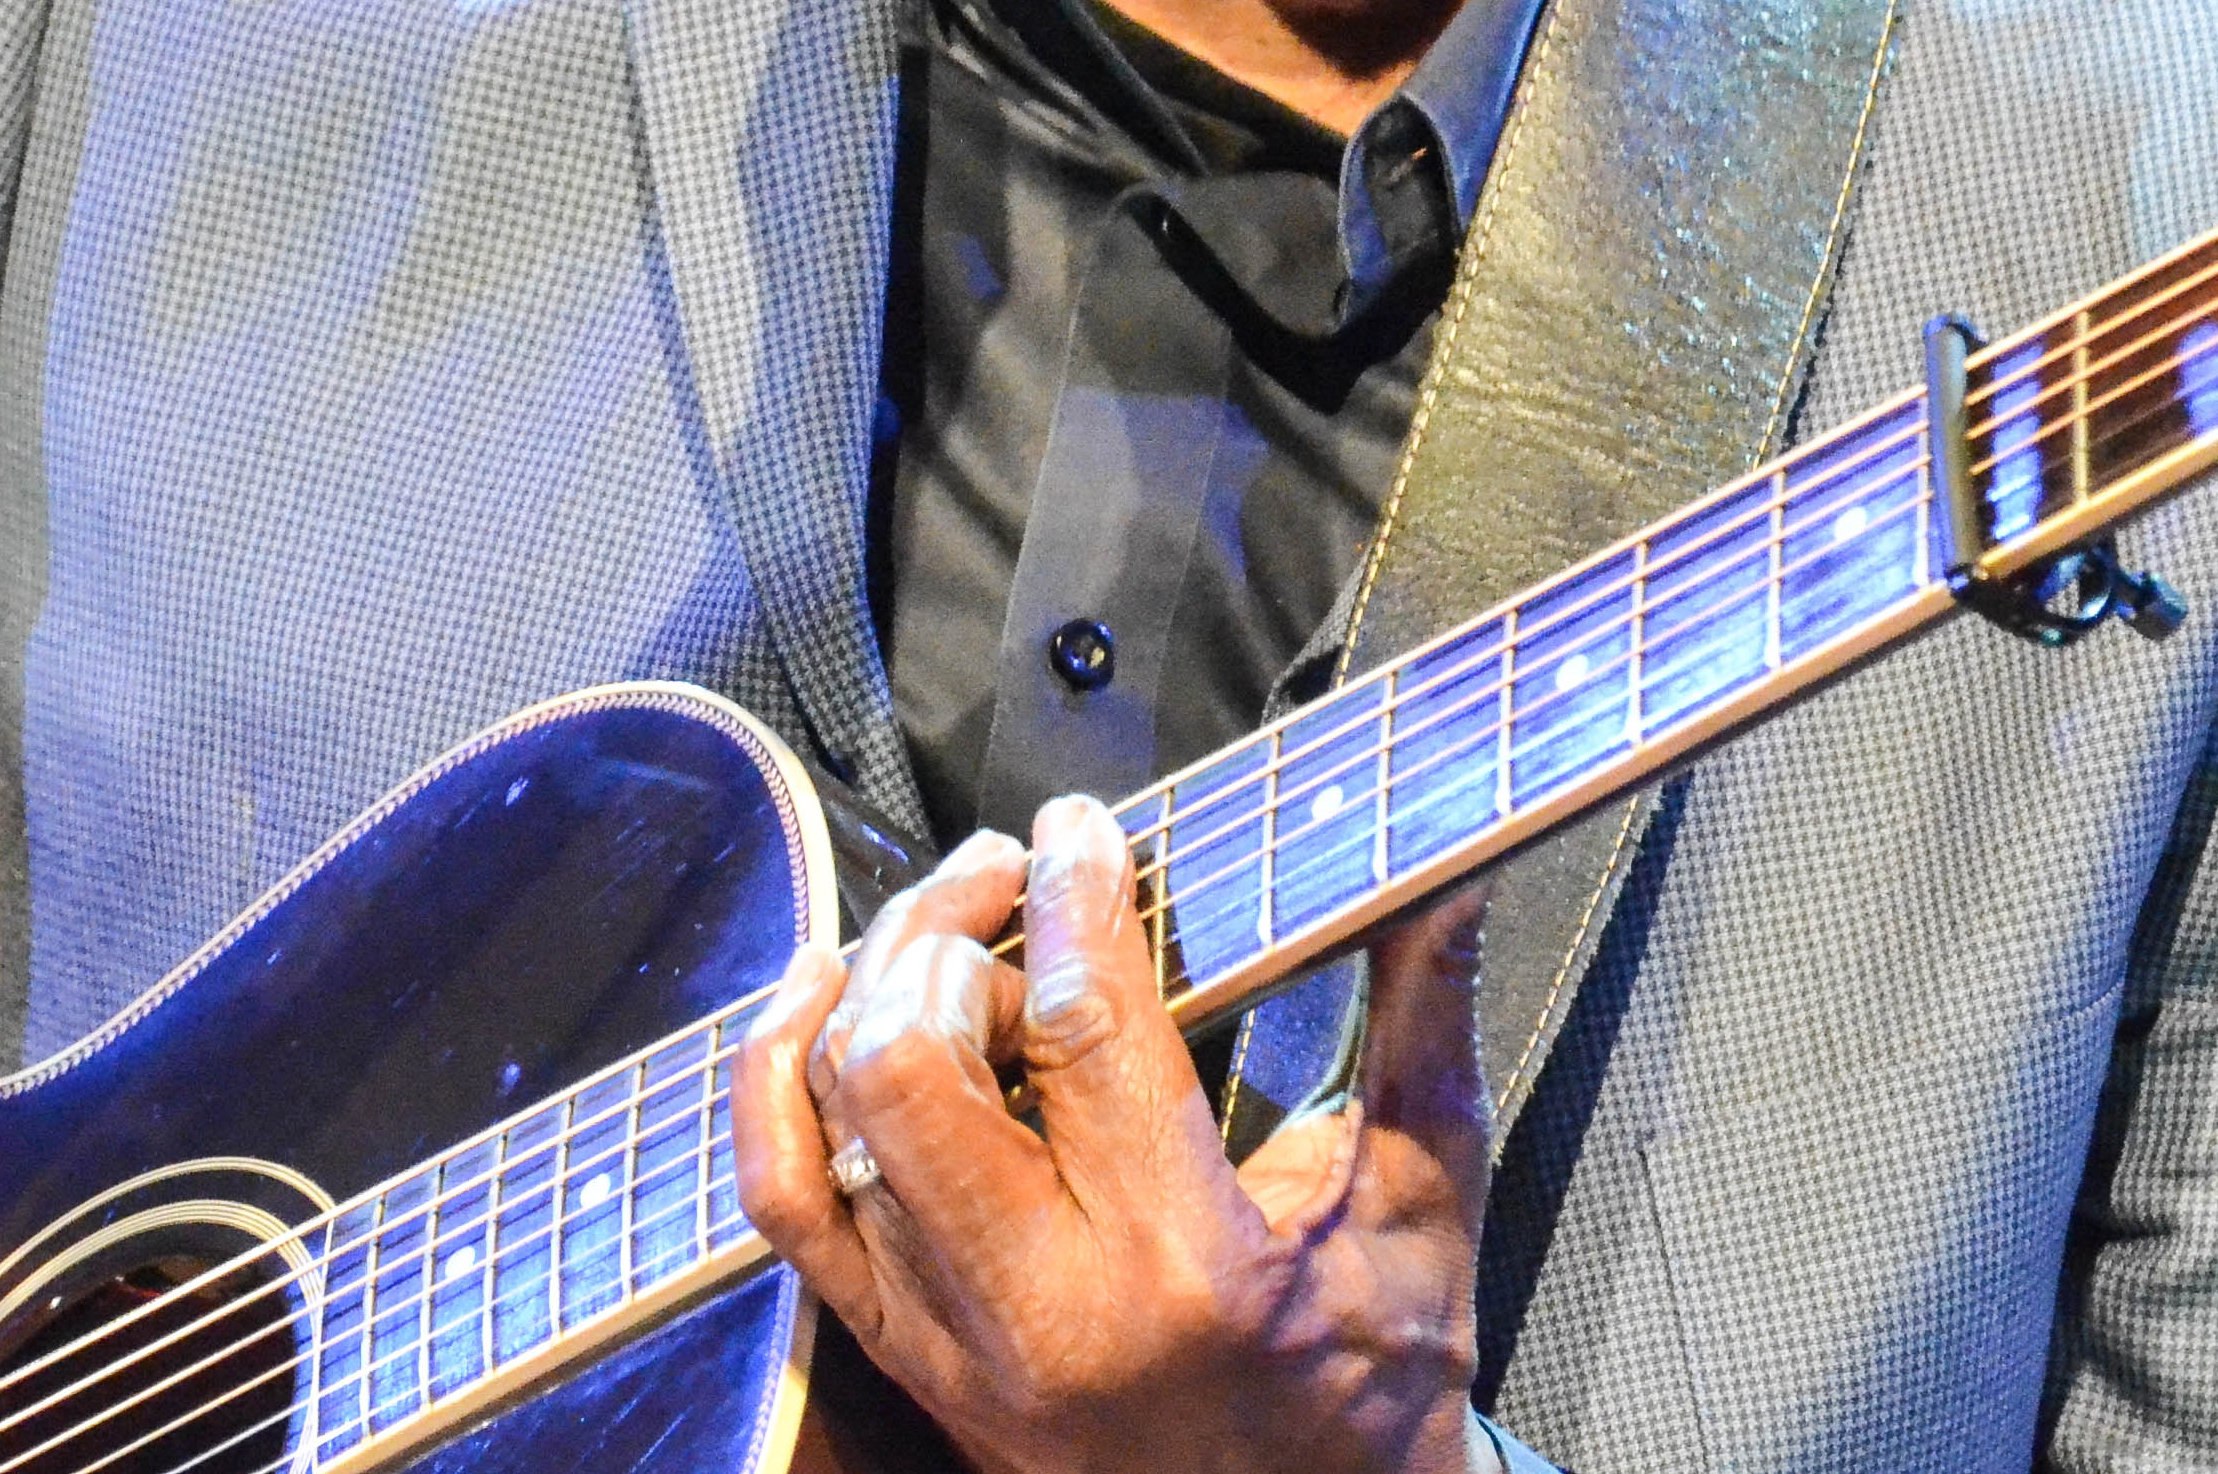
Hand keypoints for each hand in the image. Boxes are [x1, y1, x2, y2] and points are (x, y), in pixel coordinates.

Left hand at [732, 800, 1490, 1473]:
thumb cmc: (1370, 1391)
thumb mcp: (1426, 1207)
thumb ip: (1426, 1028)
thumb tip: (1443, 879)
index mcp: (1187, 1267)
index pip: (1086, 1029)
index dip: (1074, 895)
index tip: (1080, 827)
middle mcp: (1047, 1312)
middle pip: (912, 1064)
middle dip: (948, 933)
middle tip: (1010, 880)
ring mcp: (954, 1343)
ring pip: (835, 1119)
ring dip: (876, 988)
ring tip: (949, 931)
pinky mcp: (904, 1357)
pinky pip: (781, 1201)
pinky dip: (774, 1079)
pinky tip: (821, 996)